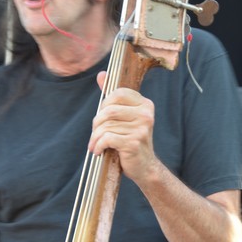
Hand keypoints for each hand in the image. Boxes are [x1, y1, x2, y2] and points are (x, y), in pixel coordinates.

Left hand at [88, 71, 158, 185]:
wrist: (145, 167)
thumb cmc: (131, 140)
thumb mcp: (124, 117)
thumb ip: (112, 97)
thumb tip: (102, 74)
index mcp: (145, 104)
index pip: (117, 93)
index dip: (104, 104)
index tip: (102, 117)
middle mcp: (146, 114)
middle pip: (109, 110)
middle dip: (97, 123)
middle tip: (95, 133)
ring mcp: (142, 128)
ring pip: (106, 126)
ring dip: (95, 137)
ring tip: (95, 145)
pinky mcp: (134, 142)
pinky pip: (107, 138)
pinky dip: (98, 145)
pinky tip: (98, 151)